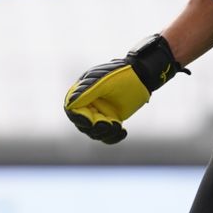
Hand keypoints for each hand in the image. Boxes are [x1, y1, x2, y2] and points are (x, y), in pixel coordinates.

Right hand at [64, 34, 187, 144]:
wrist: (143, 76)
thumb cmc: (122, 75)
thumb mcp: (104, 83)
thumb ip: (86, 93)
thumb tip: (69, 104)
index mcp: (82, 92)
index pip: (73, 110)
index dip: (79, 119)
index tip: (90, 123)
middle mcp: (89, 103)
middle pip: (83, 125)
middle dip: (95, 128)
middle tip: (110, 124)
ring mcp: (100, 112)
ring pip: (95, 132)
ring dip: (106, 133)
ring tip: (118, 126)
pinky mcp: (111, 119)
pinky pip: (107, 135)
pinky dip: (113, 137)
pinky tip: (123, 132)